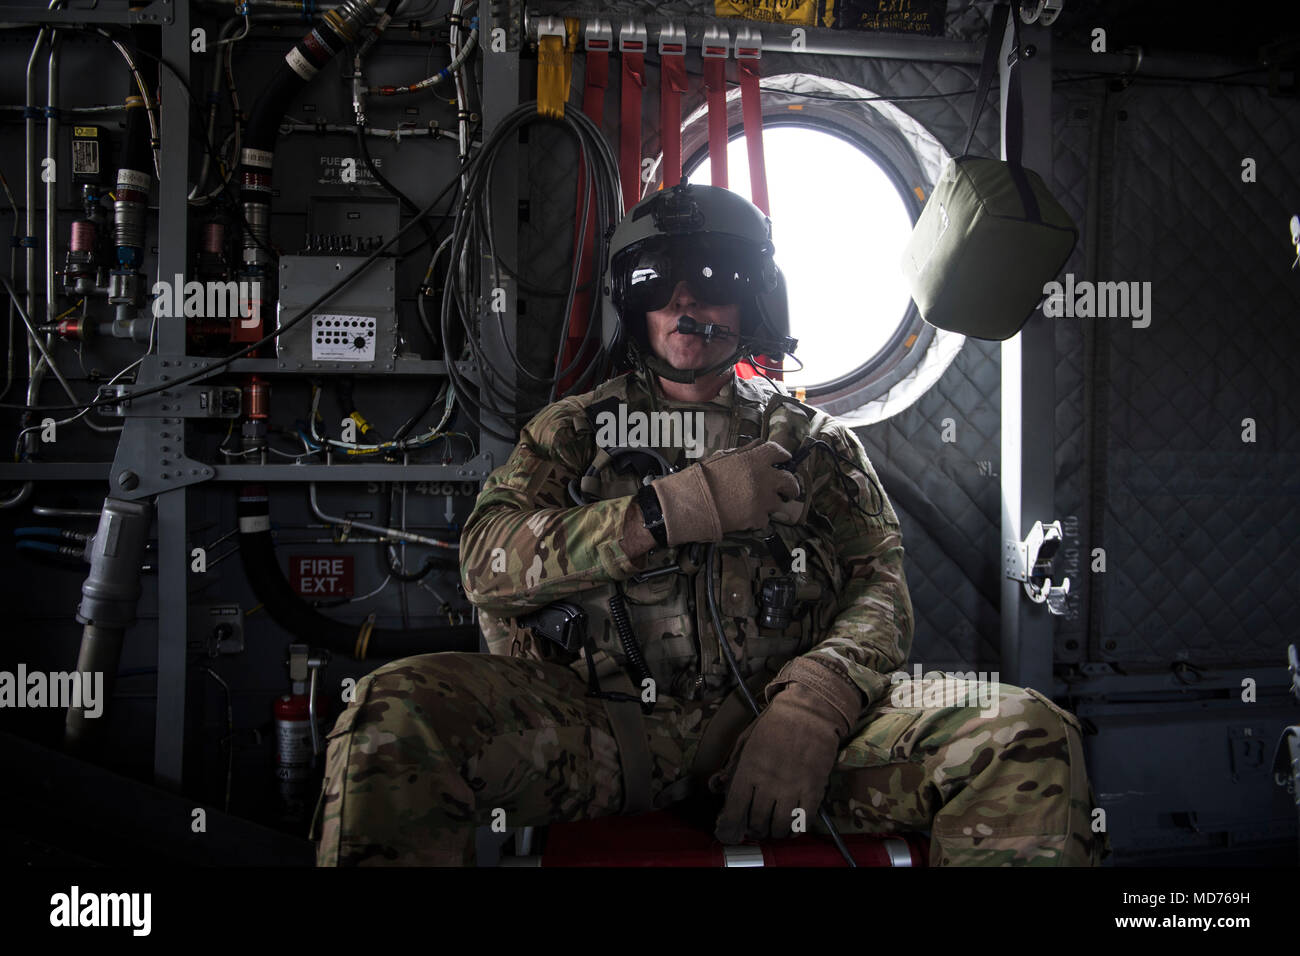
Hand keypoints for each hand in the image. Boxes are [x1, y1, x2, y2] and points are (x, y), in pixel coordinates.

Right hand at [652, 439, 800, 545]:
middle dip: (791, 486)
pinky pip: (766, 519)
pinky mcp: (757, 518)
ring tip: (759, 504)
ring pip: (779, 502)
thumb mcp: (722, 457)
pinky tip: (747, 515)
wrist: (693, 503)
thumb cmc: (703, 478)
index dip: (783, 455)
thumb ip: (744, 452)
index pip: (778, 452)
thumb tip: (759, 446)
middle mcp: (764, 479)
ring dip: (772, 502)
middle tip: (788, 489)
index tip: (785, 459)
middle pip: (790, 481)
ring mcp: (762, 500)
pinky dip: (759, 518)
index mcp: (754, 459)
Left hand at [710, 657, 861, 841]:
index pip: (734, 809)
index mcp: (748, 769)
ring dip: (774, 832)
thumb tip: (718, 786)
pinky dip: (795, 829)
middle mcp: (769, 782)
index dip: (729, 827)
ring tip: (773, 827)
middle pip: (757, 821)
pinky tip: (791, 826)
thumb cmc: (775, 724)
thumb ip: (732, 766)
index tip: (729, 832)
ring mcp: (792, 788)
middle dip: (754, 829)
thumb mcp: (745, 741)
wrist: (809, 711)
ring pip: (779, 826)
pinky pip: (803, 821)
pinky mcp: (813, 790)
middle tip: (755, 826)